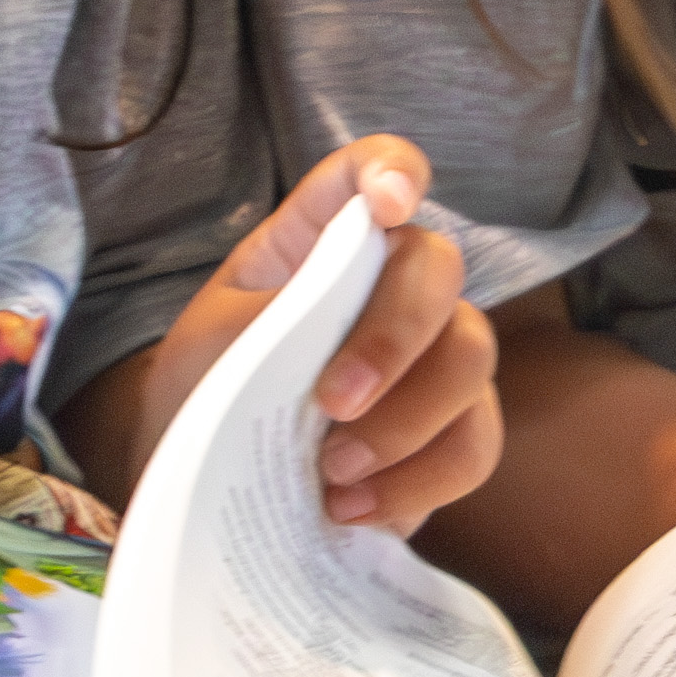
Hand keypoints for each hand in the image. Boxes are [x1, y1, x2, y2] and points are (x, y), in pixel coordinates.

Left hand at [133, 138, 500, 526]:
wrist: (204, 498)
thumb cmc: (200, 401)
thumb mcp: (209, 350)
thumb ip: (271, 322)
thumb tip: (337, 340)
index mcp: (316, 243)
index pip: (368, 174)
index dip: (391, 169)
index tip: (389, 203)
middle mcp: (386, 286)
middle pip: (438, 269)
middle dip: (393, 339)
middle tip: (332, 405)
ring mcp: (428, 358)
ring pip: (473, 358)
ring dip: (407, 421)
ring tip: (332, 471)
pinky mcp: (449, 434)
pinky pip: (475, 443)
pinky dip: (421, 480)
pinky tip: (353, 507)